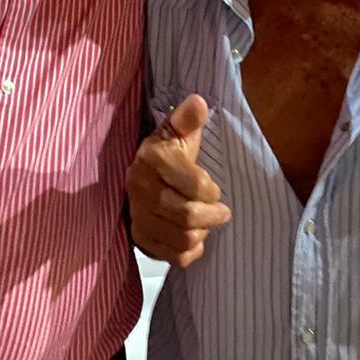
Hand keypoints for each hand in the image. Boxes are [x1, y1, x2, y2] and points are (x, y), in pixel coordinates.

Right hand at [126, 95, 230, 267]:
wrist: (140, 177)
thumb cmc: (166, 154)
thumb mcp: (177, 132)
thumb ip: (188, 119)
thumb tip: (199, 102)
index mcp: (151, 159)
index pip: (196, 186)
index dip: (213, 191)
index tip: (215, 189)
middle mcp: (140, 188)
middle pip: (189, 216)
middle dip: (214, 216)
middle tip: (223, 212)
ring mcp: (137, 215)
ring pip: (183, 239)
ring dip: (202, 233)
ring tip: (204, 223)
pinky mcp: (140, 239)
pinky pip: (174, 257)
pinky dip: (190, 251)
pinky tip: (192, 237)